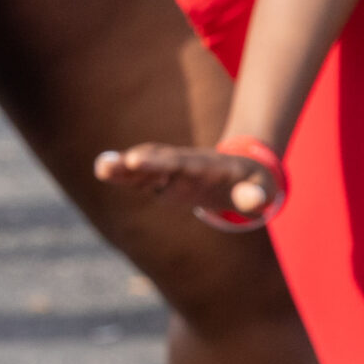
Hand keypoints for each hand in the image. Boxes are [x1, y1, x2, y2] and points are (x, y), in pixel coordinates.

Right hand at [95, 143, 280, 224]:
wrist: (244, 172)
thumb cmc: (255, 183)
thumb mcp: (264, 188)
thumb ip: (258, 195)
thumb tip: (253, 203)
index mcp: (207, 165)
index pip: (181, 163)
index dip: (158, 162)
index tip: (135, 160)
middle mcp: (184, 164)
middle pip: (156, 162)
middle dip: (133, 163)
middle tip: (105, 164)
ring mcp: (173, 170)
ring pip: (145, 168)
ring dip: (122, 168)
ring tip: (99, 167)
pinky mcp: (166, 178)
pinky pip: (143, 176)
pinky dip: (124, 174)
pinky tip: (103, 170)